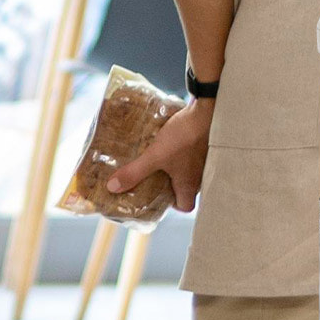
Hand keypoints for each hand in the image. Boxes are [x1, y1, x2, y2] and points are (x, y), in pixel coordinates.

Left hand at [108, 97, 211, 213]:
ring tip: (162, 159)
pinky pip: (194, 155)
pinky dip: (184, 153)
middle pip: (187, 190)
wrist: (207, 112)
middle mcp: (200, 176)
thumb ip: (135, 172)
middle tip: (157, 177)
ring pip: (190, 172)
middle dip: (172, 185)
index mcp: (189, 184)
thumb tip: (113, 187)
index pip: (186, 207)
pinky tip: (173, 143)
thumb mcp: (155, 156)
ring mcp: (205, 160)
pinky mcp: (205, 145)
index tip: (161, 196)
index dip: (174, 205)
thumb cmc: (184, 137)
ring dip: (177, 168)